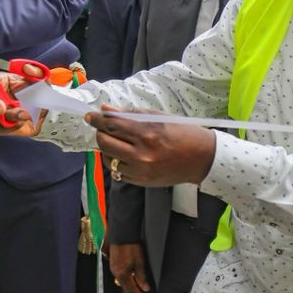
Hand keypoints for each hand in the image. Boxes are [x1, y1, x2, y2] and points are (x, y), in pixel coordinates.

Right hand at [0, 68, 47, 136]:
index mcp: (0, 81)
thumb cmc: (39, 94)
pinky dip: (10, 127)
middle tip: (1, 109)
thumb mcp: (42, 80)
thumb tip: (27, 67)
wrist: (46, 112)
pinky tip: (21, 122)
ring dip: (8, 116)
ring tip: (25, 114)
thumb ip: (37, 71)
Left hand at [89, 106, 215, 186]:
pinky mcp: (141, 181)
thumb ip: (131, 114)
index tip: (90, 116)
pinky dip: (117, 162)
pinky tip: (124, 155)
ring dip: (107, 148)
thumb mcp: (159, 117)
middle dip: (100, 133)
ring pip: (108, 159)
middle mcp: (141, 153)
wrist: (202, 158)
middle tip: (102, 128)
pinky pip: (118, 172)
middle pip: (105, 142)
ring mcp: (141, 170)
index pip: (112, 125)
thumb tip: (106, 110)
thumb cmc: (182, 132)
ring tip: (115, 142)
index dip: (97, 120)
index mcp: (147, 133)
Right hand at [107, 243, 151, 292]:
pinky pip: (118, 274)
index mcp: (122, 274)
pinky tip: (129, 275)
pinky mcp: (112, 262)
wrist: (122, 234)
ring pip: (121, 280)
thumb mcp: (139, 263)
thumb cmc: (131, 247)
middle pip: (125, 286)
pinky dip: (125, 277)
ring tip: (136, 285)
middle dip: (133, 290)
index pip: (131, 288)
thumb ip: (141, 277)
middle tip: (141, 292)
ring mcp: (112, 267)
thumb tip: (145, 288)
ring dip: (129, 284)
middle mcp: (115, 272)